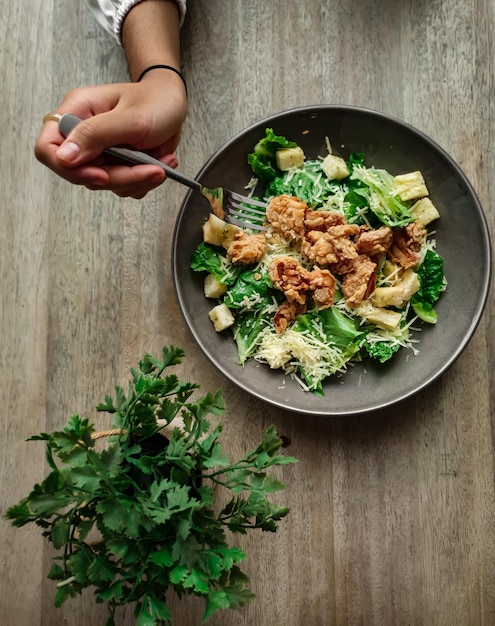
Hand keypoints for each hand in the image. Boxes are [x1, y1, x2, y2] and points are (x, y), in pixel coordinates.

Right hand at [35, 72, 186, 197]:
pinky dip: (142, 182)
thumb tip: (63, 156)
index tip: (102, 175)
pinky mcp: (116, 165)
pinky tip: (158, 164)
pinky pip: (122, 186)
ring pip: (104, 184)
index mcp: (77, 113)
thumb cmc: (155, 101)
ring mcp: (99, 152)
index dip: (70, 169)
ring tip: (159, 164)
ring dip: (135, 180)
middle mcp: (83, 134)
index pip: (49, 149)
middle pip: (81, 173)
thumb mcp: (130, 118)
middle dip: (118, 177)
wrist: (174, 103)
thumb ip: (95, 134)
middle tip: (149, 169)